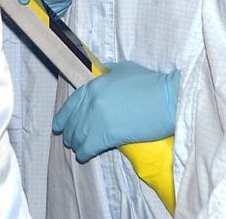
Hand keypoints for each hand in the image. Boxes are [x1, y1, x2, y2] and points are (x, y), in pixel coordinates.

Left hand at [52, 61, 179, 162]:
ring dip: (77, 144)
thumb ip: (108, 73)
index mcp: (94, 85)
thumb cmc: (150, 83)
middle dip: (70, 133)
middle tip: (70, 140)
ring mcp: (98, 118)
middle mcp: (91, 101)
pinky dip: (85, 153)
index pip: (71, 104)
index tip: (58, 126)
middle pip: (73, 122)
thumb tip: (102, 76)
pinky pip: (89, 147)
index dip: (62, 117)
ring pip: (79, 136)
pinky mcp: (108, 135)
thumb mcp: (124, 69)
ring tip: (78, 150)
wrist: (167, 99)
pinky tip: (84, 156)